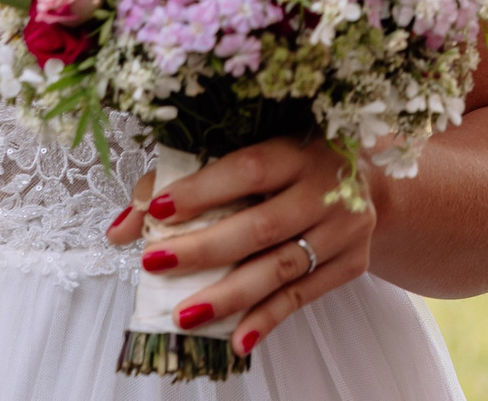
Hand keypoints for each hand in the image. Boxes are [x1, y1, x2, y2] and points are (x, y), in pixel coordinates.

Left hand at [104, 137, 377, 358]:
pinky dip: (267, 319)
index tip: (158, 210)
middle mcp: (328, 187)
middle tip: (154, 265)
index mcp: (299, 148)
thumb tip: (120, 227)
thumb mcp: (249, 154)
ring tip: (184, 316)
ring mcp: (345, 228)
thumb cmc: (289, 164)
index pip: (249, 168)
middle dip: (204, 249)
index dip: (203, 190)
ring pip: (282, 268)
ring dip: (230, 295)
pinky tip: (236, 339)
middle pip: (262, 226)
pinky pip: (303, 297)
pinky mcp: (352, 263)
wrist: (367, 182)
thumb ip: (181, 182)